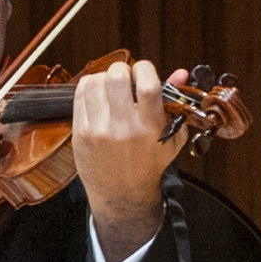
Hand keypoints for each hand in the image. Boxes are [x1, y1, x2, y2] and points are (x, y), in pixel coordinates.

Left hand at [69, 54, 182, 245]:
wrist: (121, 193)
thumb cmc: (150, 162)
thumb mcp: (171, 135)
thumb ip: (176, 102)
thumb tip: (181, 71)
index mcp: (149, 127)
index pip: (147, 85)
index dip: (144, 68)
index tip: (143, 70)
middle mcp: (123, 127)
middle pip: (116, 78)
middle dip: (122, 69)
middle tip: (125, 77)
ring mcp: (98, 130)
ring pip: (95, 83)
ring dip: (104, 77)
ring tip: (111, 86)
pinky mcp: (80, 133)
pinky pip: (79, 96)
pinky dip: (89, 88)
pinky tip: (98, 94)